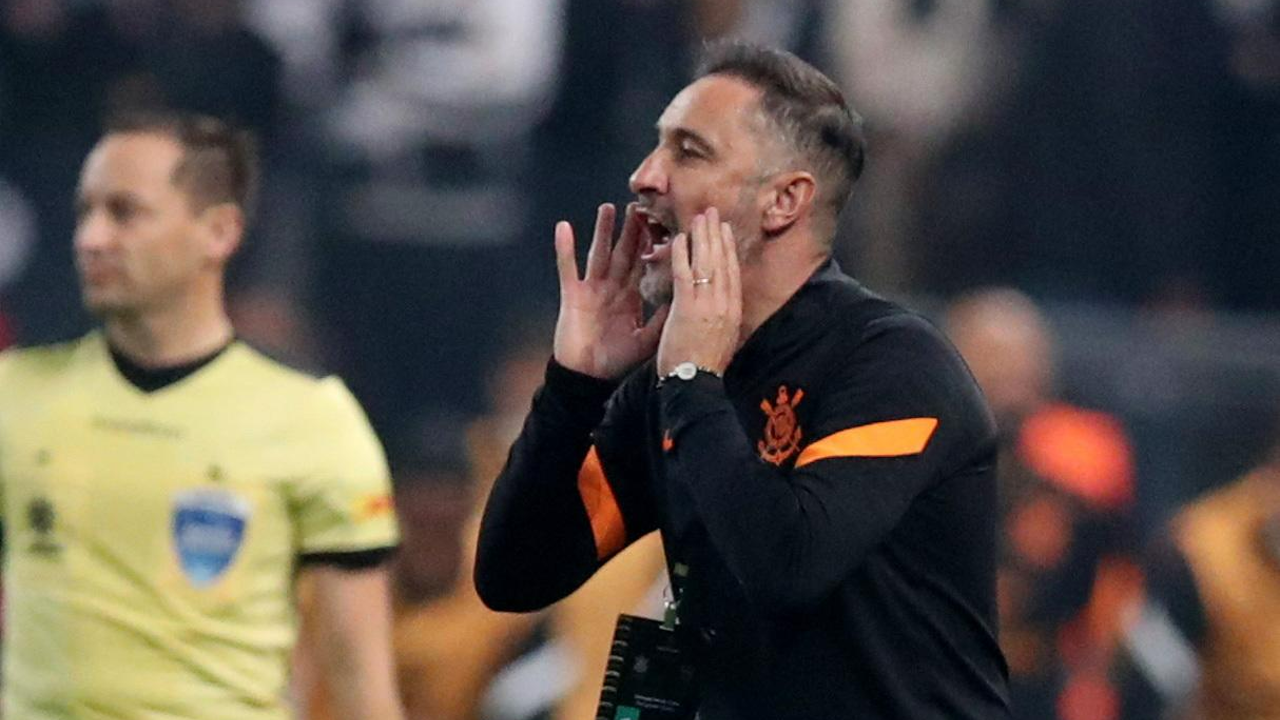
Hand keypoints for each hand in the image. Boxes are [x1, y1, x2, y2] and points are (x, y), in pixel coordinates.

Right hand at [553, 203, 669, 379]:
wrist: (587, 378)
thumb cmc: (616, 361)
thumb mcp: (646, 338)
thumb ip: (662, 318)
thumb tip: (685, 298)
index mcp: (631, 296)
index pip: (644, 265)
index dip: (653, 245)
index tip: (666, 222)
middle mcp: (612, 288)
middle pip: (623, 252)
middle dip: (631, 230)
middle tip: (641, 205)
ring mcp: (591, 289)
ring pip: (599, 253)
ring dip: (603, 231)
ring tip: (610, 207)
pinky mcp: (571, 295)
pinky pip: (567, 267)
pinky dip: (565, 248)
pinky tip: (564, 226)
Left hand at [656, 207, 741, 377]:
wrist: (697, 384)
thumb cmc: (704, 367)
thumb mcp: (722, 339)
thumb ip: (719, 318)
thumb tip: (718, 306)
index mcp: (733, 310)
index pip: (732, 271)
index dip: (728, 248)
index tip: (725, 230)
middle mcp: (724, 303)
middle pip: (722, 260)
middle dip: (717, 234)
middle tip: (712, 213)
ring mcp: (707, 303)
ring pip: (707, 262)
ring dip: (702, 237)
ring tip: (698, 217)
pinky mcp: (688, 306)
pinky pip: (685, 273)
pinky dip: (683, 254)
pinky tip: (679, 238)